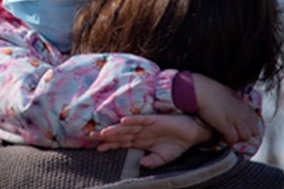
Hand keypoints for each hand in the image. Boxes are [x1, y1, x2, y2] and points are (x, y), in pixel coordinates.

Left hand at [89, 115, 208, 167]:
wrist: (192, 133)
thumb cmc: (176, 144)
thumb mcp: (163, 158)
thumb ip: (152, 161)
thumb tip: (141, 164)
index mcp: (140, 141)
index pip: (121, 143)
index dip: (110, 145)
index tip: (97, 149)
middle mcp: (140, 132)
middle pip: (120, 134)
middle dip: (106, 136)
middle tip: (91, 136)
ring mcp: (146, 125)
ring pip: (127, 127)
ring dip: (115, 129)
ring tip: (104, 131)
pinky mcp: (155, 119)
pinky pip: (142, 119)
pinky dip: (133, 120)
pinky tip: (123, 120)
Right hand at [192, 73, 259, 144]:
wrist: (198, 90)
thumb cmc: (209, 89)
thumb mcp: (227, 93)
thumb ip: (235, 101)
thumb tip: (237, 105)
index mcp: (243, 104)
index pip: (255, 121)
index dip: (249, 127)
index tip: (242, 128)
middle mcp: (242, 112)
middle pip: (253, 131)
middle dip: (245, 134)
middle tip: (236, 134)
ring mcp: (235, 119)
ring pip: (245, 137)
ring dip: (238, 138)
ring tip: (230, 137)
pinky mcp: (226, 125)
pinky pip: (233, 139)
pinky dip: (229, 142)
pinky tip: (224, 140)